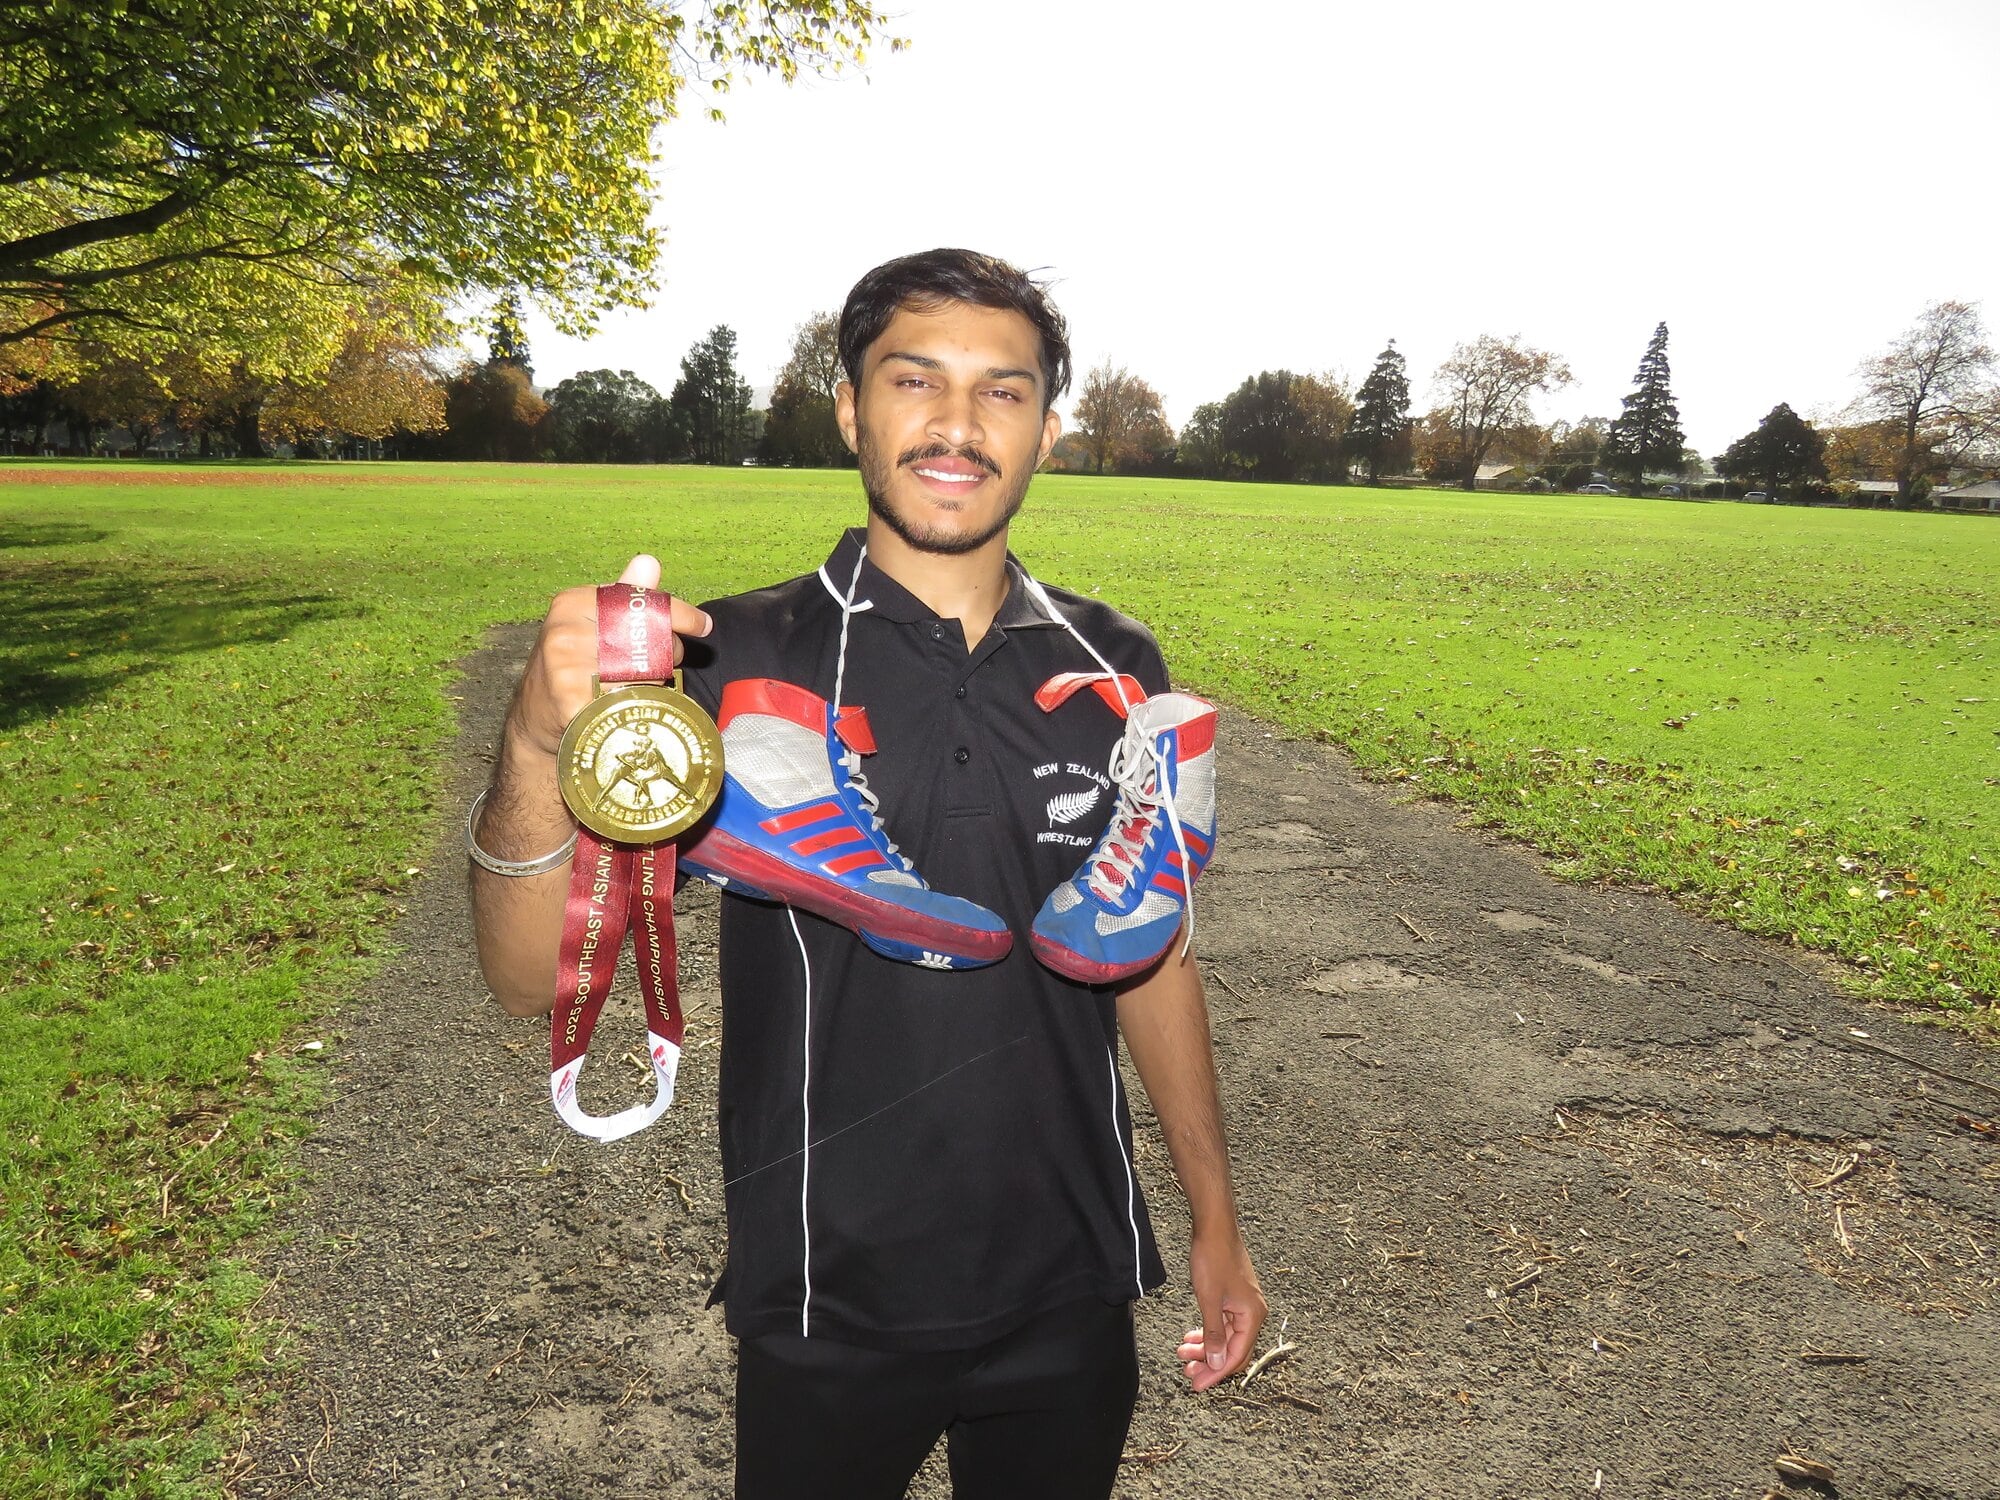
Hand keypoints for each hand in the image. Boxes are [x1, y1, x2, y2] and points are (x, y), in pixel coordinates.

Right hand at [504, 554, 712, 761]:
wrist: (534, 719)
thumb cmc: (570, 667)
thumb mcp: (590, 623)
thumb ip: (622, 597)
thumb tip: (649, 562)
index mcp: (572, 604)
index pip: (638, 603)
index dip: (678, 613)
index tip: (703, 625)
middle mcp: (566, 631)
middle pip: (644, 640)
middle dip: (666, 654)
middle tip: (665, 667)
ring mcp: (565, 667)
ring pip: (640, 675)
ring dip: (652, 685)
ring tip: (639, 689)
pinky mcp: (571, 702)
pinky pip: (626, 704)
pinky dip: (635, 708)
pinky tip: (626, 710)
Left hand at [1174, 1228, 1265, 1390]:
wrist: (1214, 1227)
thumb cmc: (1213, 1259)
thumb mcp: (1209, 1300)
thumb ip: (1213, 1334)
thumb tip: (1215, 1364)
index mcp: (1252, 1316)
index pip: (1235, 1356)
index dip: (1216, 1373)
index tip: (1196, 1385)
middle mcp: (1253, 1313)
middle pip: (1231, 1349)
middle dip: (1209, 1363)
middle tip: (1187, 1374)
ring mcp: (1243, 1304)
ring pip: (1225, 1336)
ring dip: (1204, 1348)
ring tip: (1182, 1355)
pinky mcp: (1233, 1297)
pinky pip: (1222, 1323)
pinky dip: (1207, 1332)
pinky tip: (1190, 1338)